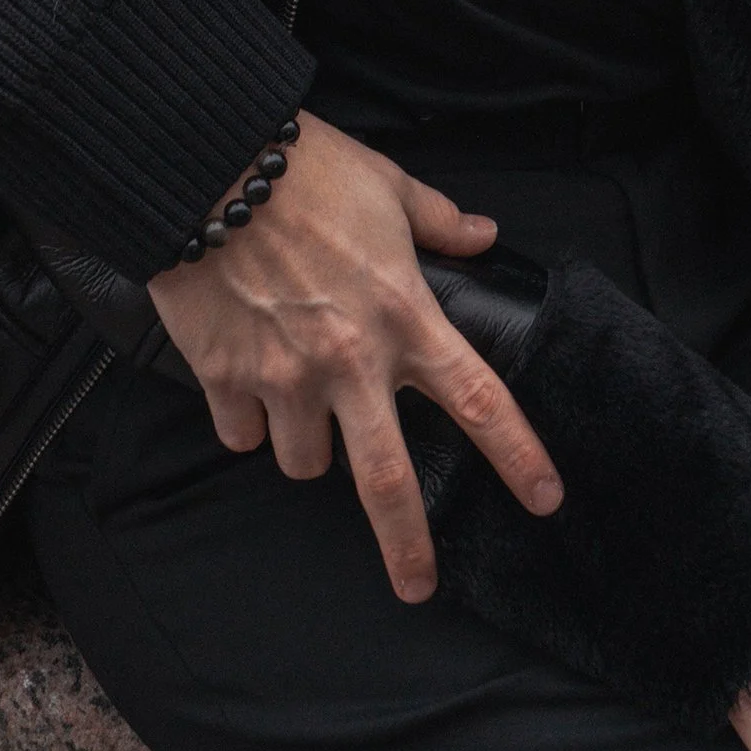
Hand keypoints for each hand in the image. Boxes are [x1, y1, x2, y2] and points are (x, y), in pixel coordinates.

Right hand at [145, 113, 562, 605]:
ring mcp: (286, 377)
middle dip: (408, 547)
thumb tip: (482, 234)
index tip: (545, 499)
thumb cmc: (303, 169)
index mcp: (404, 314)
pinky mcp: (227, 378)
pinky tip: (244, 381)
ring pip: (305, 461)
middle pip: (388, 482)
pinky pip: (241, 433)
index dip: (518, 456)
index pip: (478, 400)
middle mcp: (351, 361)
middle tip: (419, 585)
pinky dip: (246, 420)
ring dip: (308, 444)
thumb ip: (438, 219)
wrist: (205, 165)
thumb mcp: (386, 184)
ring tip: (301, 401)